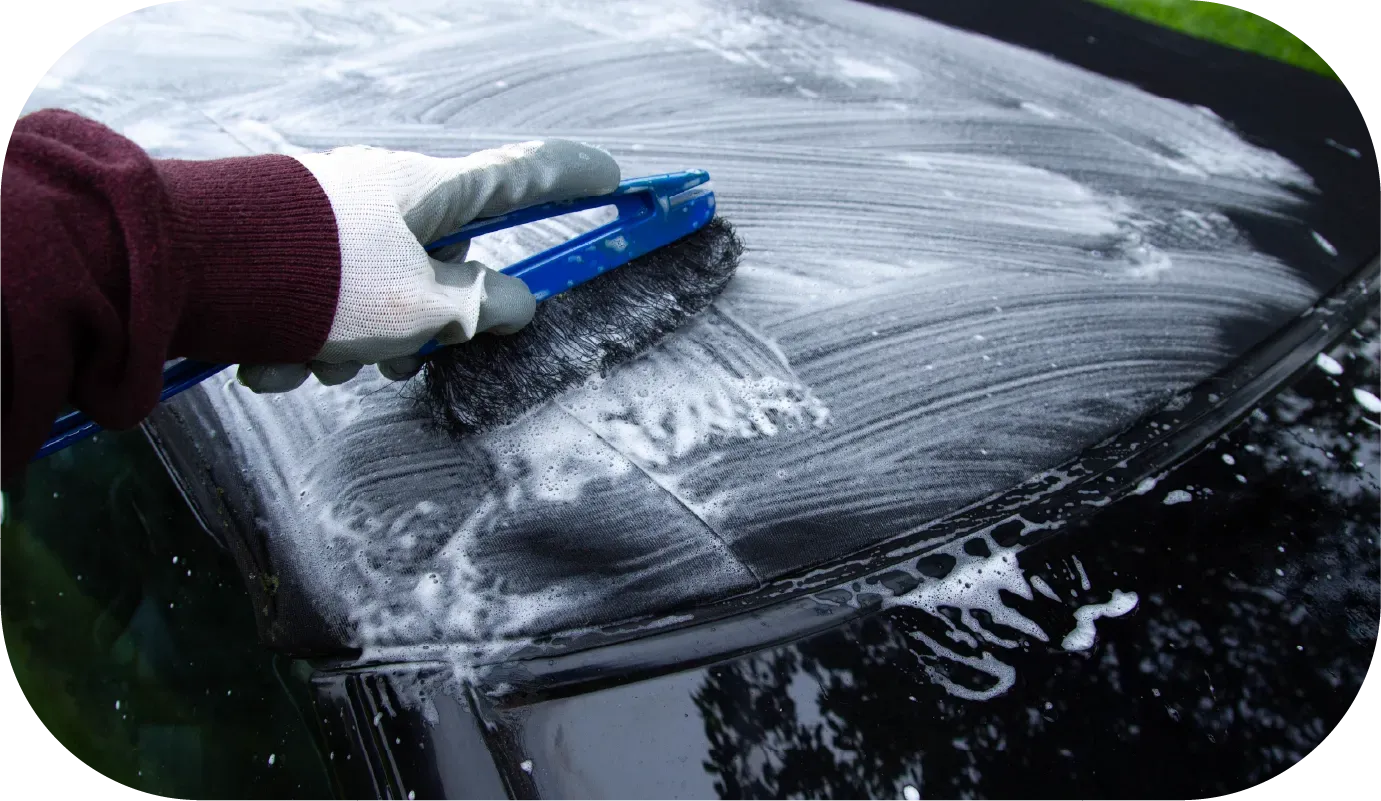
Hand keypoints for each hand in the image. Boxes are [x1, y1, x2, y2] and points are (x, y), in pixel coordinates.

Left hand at [237, 140, 620, 391]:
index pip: (525, 174)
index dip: (575, 177)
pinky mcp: (285, 240)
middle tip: (392, 363)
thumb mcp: (421, 310)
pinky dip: (305, 336)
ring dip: (352, 344)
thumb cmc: (320, 281)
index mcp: (432, 193)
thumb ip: (481, 309)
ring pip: (375, 291)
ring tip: (313, 364)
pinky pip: (322, 297)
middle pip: (440, 260)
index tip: (613, 177)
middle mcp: (386, 193)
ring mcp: (333, 214)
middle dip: (418, 324)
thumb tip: (515, 304)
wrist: (189, 267)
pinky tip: (270, 355)